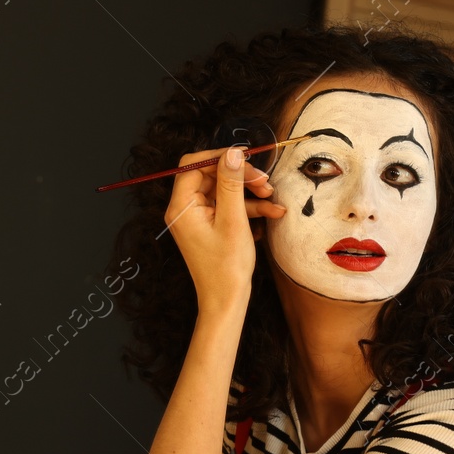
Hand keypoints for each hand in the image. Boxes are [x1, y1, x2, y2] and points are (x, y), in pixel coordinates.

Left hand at [165, 145, 285, 313]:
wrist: (226, 301)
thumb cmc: (226, 267)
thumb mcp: (233, 220)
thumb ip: (231, 183)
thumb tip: (232, 152)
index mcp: (181, 206)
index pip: (193, 164)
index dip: (219, 156)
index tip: (245, 156)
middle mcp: (185, 209)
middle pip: (211, 175)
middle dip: (240, 176)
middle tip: (264, 180)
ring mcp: (198, 217)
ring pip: (224, 190)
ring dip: (249, 191)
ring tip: (272, 196)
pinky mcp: (210, 225)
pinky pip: (229, 206)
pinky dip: (249, 207)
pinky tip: (273, 211)